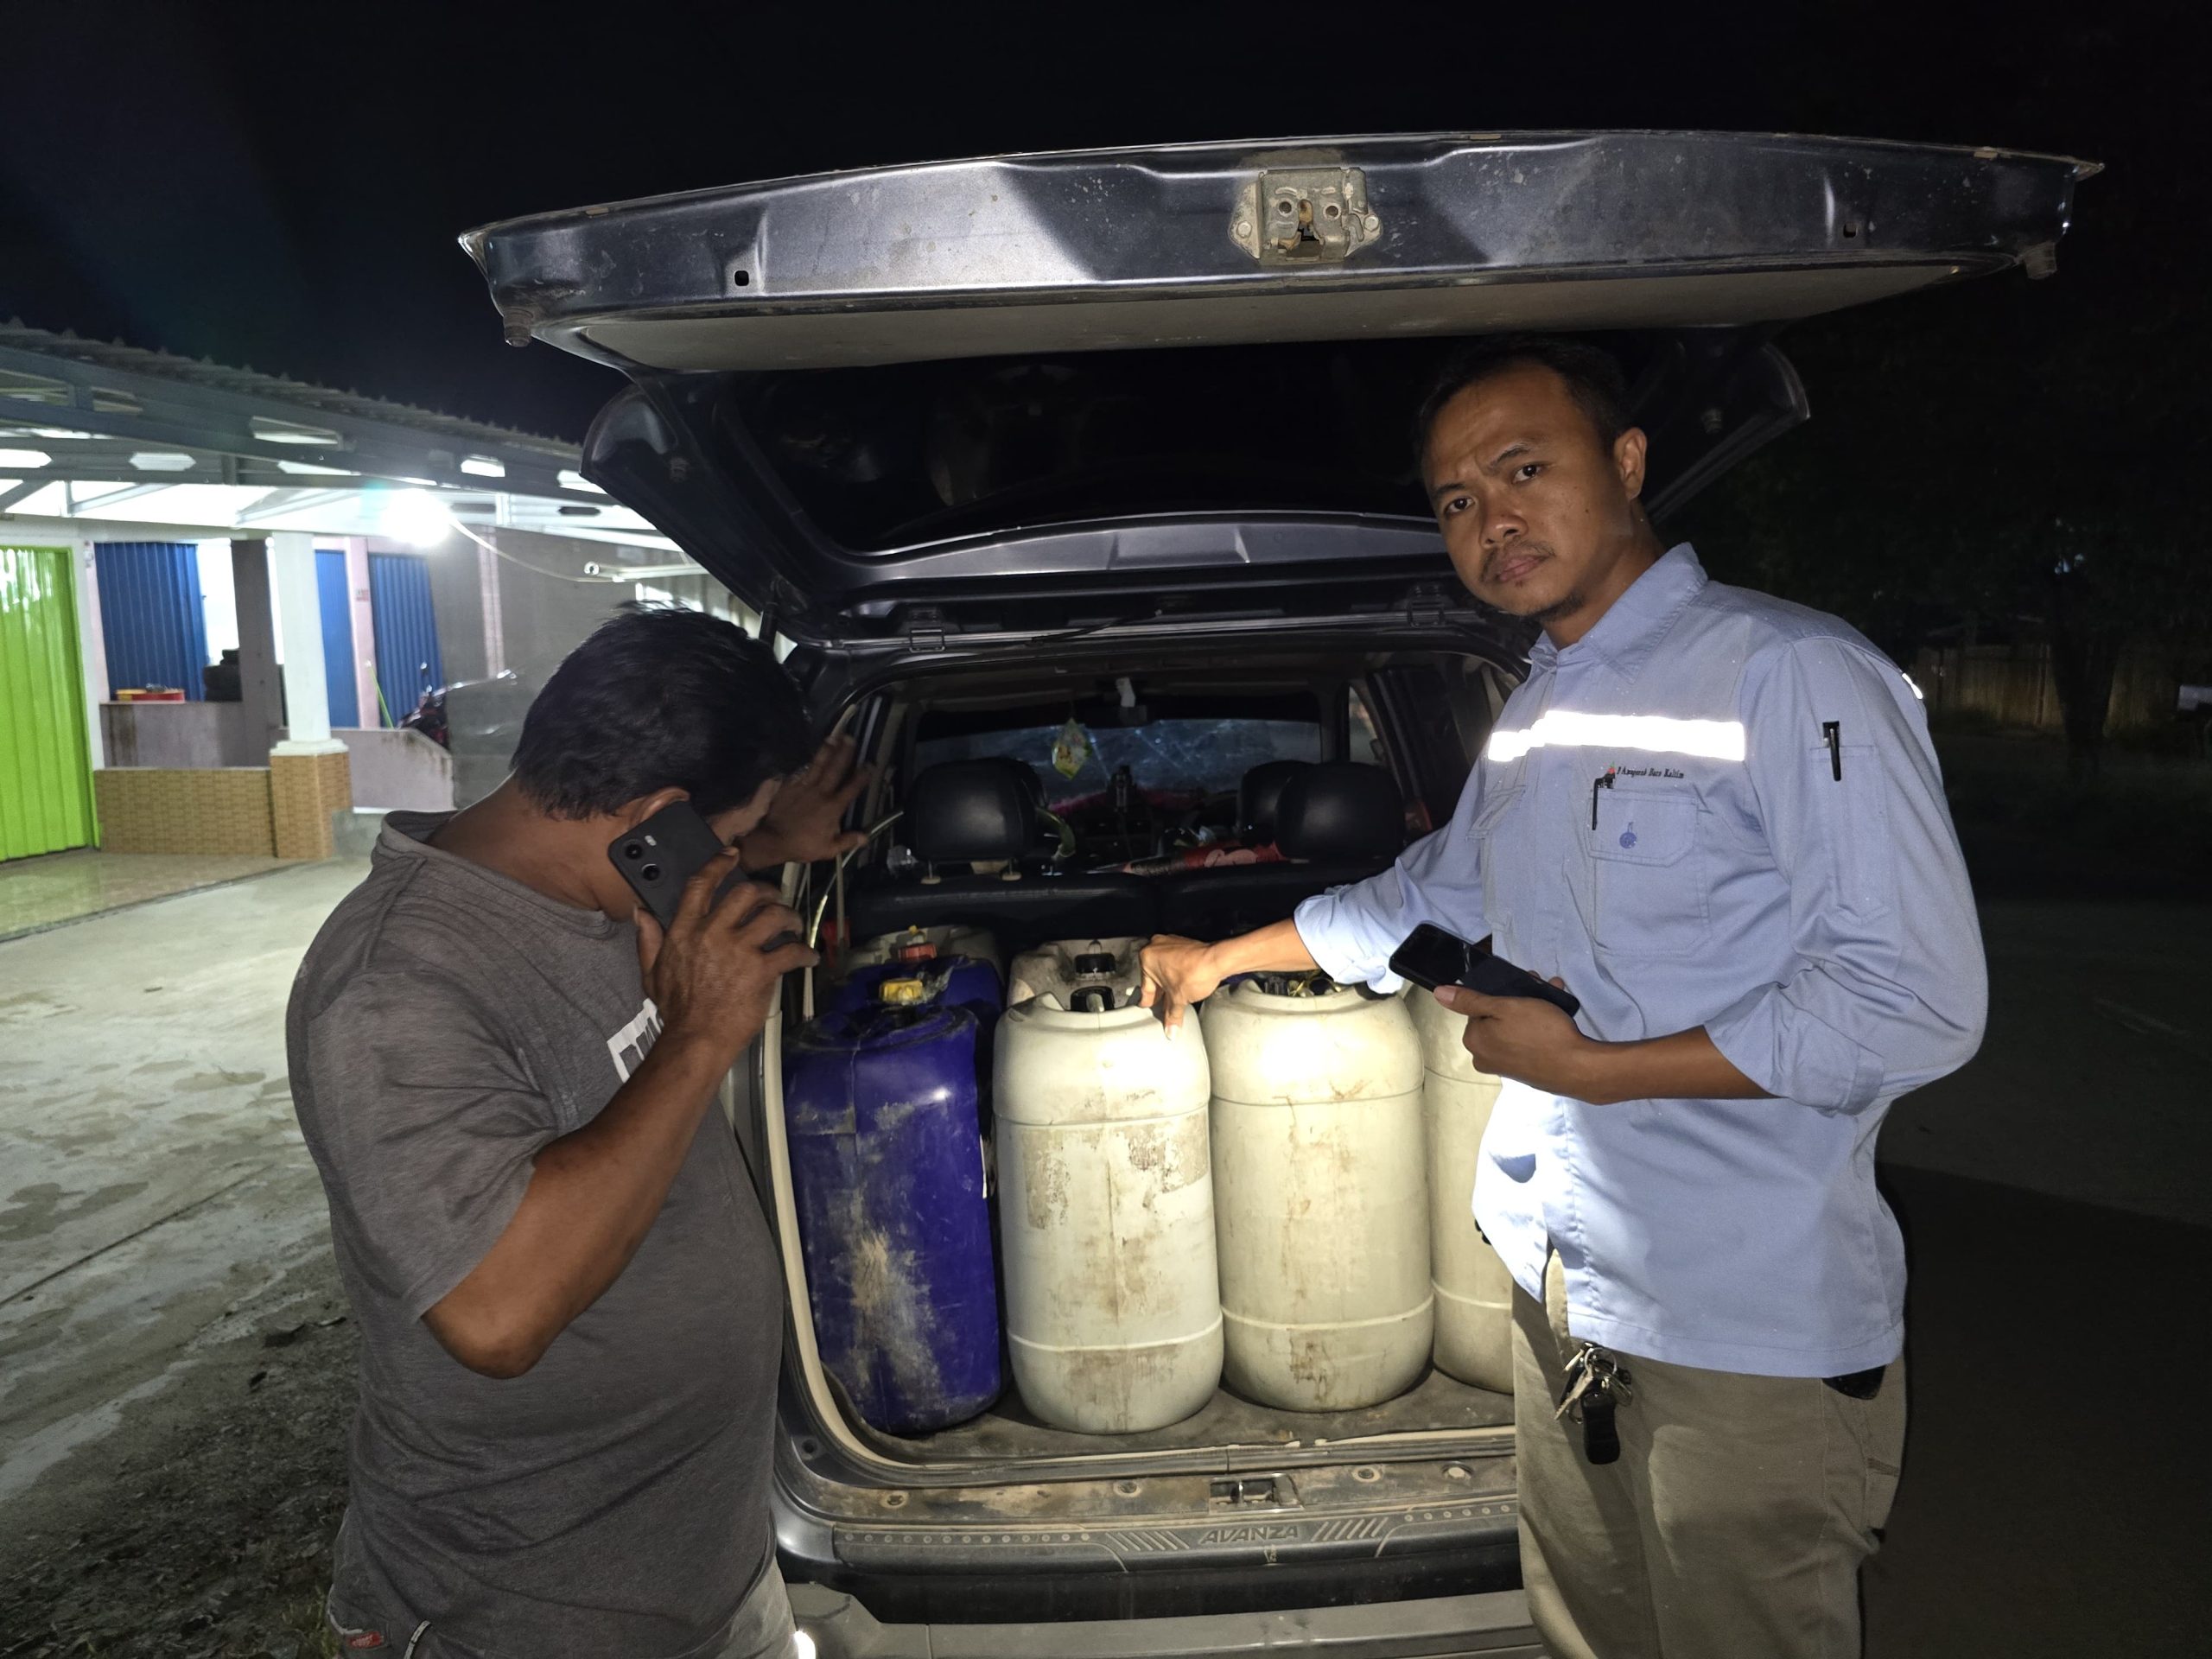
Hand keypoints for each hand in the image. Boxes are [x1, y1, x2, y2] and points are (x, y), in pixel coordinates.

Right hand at [635, 848, 816, 1068]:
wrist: (695, 1039)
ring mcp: (739, 951)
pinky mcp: (760, 970)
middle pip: (745, 893)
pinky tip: (808, 957)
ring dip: (790, 917)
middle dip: (766, 891)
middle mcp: (712, 933)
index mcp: (685, 931)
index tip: (732, 855)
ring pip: (773, 916)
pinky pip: (790, 951)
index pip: (701, 885)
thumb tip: (640, 911)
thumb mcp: (651, 973)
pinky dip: (804, 953)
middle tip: (774, 898)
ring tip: (795, 925)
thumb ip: (648, 939)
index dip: (719, 865)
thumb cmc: (676, 1010)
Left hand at [743, 735, 872, 868]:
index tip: (870, 763)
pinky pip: (801, 773)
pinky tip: (810, 758)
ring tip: (832, 737)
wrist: (773, 839)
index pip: (852, 788)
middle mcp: (821, 792)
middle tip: (850, 738)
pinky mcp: (790, 787)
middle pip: (835, 769)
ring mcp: (804, 787)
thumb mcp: (828, 849)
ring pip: (818, 765)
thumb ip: (847, 841)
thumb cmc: (802, 845)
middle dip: (844, 753)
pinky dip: (807, 765)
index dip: (862, 775)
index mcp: (833, 807)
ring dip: (826, 751)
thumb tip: (866, 836)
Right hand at [1138, 934, 1221, 1032]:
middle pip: (1154, 976)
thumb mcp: (1179, 999)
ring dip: (1168, 984)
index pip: (1145, 986)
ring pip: (1165, 969)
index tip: (1147, 1005)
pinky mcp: (1183, 944)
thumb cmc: (1195, 973)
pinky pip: (1174, 962)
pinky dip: (1176, 974)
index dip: (1149, 1000)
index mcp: (1147, 957)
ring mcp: (1170, 943)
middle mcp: (1156, 946)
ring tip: (1173, 998)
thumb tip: (1170, 1029)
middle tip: (1161, 1005)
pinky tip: (1181, 985)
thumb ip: (1172, 1015)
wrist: (1218, 960)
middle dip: (1160, 992)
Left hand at [1433, 980, 1597, 1096]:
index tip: (1521, 987)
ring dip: (1534, 1007)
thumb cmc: (1541, 1033)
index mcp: (1474, 1042)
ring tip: (1552, 993)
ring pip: (1516, 1028)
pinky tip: (1558, 1013)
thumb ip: (1470, 1000)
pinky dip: (1541, 1025)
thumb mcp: (1505, 1007)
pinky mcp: (1527, 1071)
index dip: (1500, 995)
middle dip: (1520, 999)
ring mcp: (1507, 1067)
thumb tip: (1439, 993)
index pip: (1478, 1008)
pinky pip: (1529, 1041)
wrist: (1578, 1068)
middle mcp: (1485, 1058)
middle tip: (1540, 985)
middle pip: (1498, 1018)